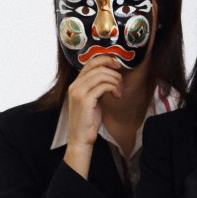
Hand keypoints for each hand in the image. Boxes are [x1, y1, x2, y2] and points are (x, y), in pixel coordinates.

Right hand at [64, 55, 122, 177]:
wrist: (81, 138)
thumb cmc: (89, 120)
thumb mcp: (94, 99)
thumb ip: (98, 86)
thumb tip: (112, 74)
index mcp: (76, 83)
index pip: (91, 62)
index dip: (106, 59)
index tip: (118, 66)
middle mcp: (75, 85)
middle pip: (97, 66)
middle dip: (114, 71)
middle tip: (121, 82)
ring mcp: (78, 92)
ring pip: (101, 75)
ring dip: (115, 81)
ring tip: (119, 92)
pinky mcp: (85, 100)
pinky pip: (103, 86)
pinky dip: (114, 88)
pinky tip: (117, 96)